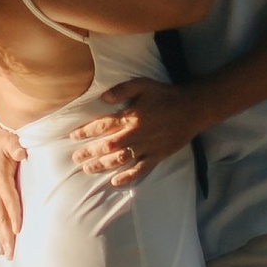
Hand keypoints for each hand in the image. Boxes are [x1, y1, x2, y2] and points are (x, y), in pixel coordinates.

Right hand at [0, 111, 24, 257]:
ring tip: (6, 256)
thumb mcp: (9, 139)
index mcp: (0, 178)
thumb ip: (15, 146)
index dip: (13, 214)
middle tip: (11, 254)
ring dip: (1, 239)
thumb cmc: (3, 141)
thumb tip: (22, 152)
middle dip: (6, 236)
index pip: (9, 199)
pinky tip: (1, 248)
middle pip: (0, 217)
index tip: (18, 230)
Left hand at [68, 78, 200, 184]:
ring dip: (102, 165)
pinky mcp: (157, 155)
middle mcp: (136, 133)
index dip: (86, 131)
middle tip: (75, 158)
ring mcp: (147, 146)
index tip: (73, 136)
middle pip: (107, 146)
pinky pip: (140, 169)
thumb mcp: (144, 84)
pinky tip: (115, 182)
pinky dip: (128, 177)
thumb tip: (103, 98)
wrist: (193, 109)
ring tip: (88, 169)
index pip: (102, 125)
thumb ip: (123, 89)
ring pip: (120, 159)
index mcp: (130, 116)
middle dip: (89, 152)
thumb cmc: (166, 95)